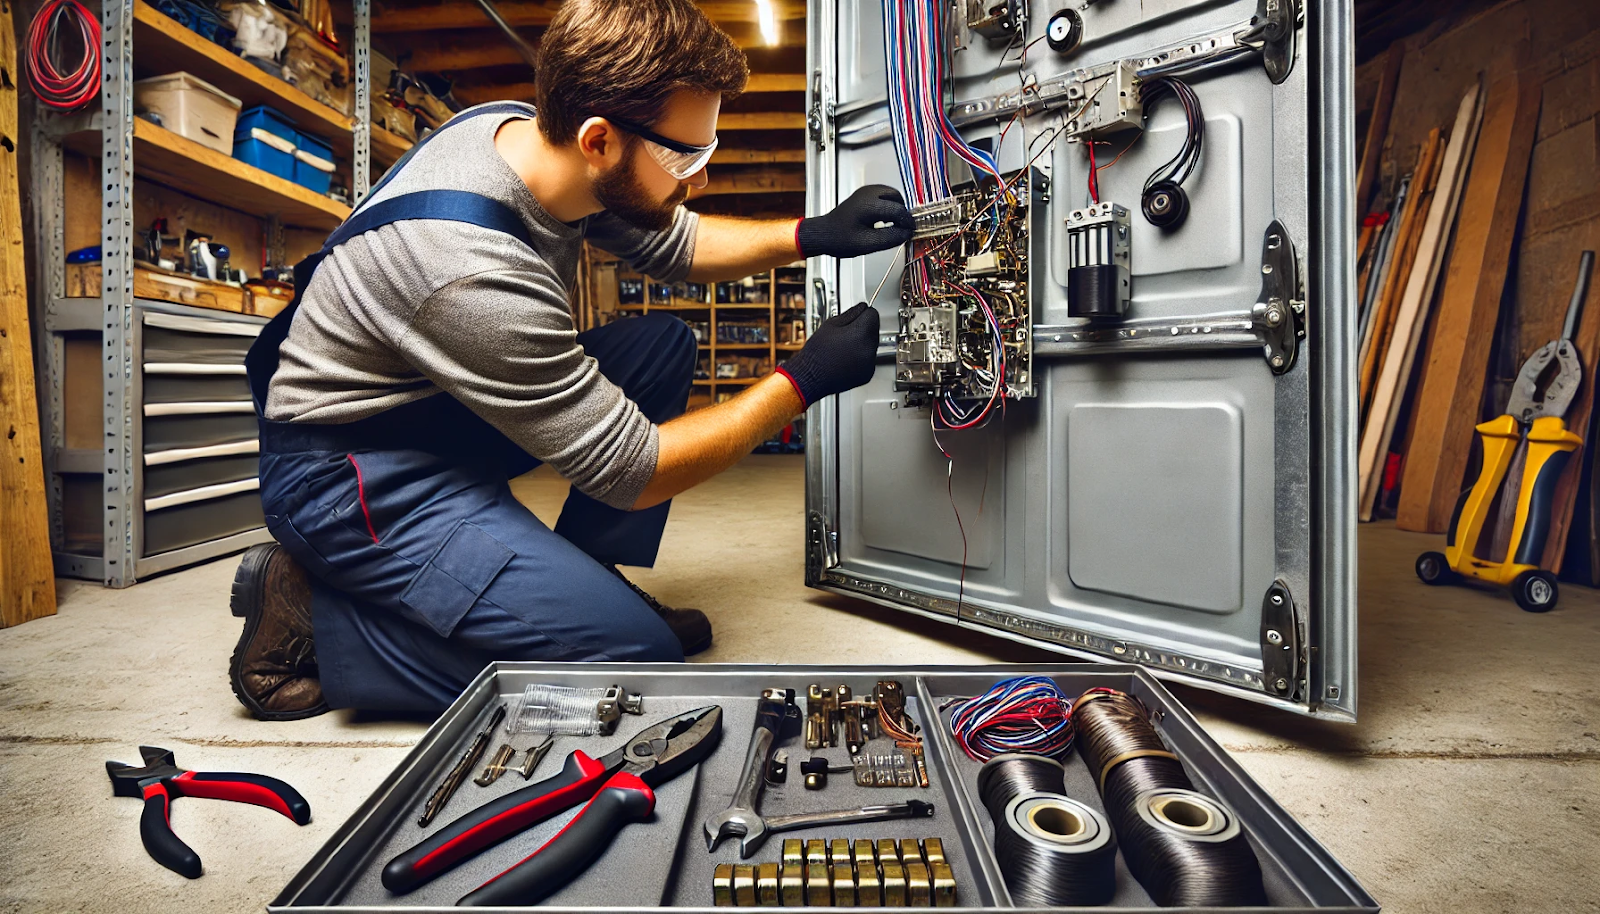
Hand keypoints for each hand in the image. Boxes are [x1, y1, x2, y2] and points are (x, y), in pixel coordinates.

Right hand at [775, 303, 879, 406]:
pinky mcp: (867, 373)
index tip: (857, 315)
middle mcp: (869, 349)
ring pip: (871, 344)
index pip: (873, 314)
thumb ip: (851, 313)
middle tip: (845, 333)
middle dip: (863, 328)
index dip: (863, 313)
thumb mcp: (830, 325)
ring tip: (843, 347)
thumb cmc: (816, 353)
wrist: (810, 377)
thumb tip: (861, 307)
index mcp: (861, 333)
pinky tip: (845, 358)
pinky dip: (860, 357)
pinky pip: (868, 359)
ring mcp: (869, 363)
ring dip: (862, 343)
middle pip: (874, 329)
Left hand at [797, 185, 912, 258]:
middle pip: (897, 197)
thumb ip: (890, 238)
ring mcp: (866, 192)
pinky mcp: (864, 195)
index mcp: (869, 204)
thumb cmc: (840, 239)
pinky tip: (885, 220)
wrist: (823, 234)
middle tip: (903, 228)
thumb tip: (907, 233)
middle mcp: (868, 193)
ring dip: (896, 208)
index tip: (912, 232)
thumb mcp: (868, 244)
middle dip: (902, 213)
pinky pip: (883, 196)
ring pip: (891, 195)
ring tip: (894, 225)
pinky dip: (889, 206)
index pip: (898, 210)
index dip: (908, 222)